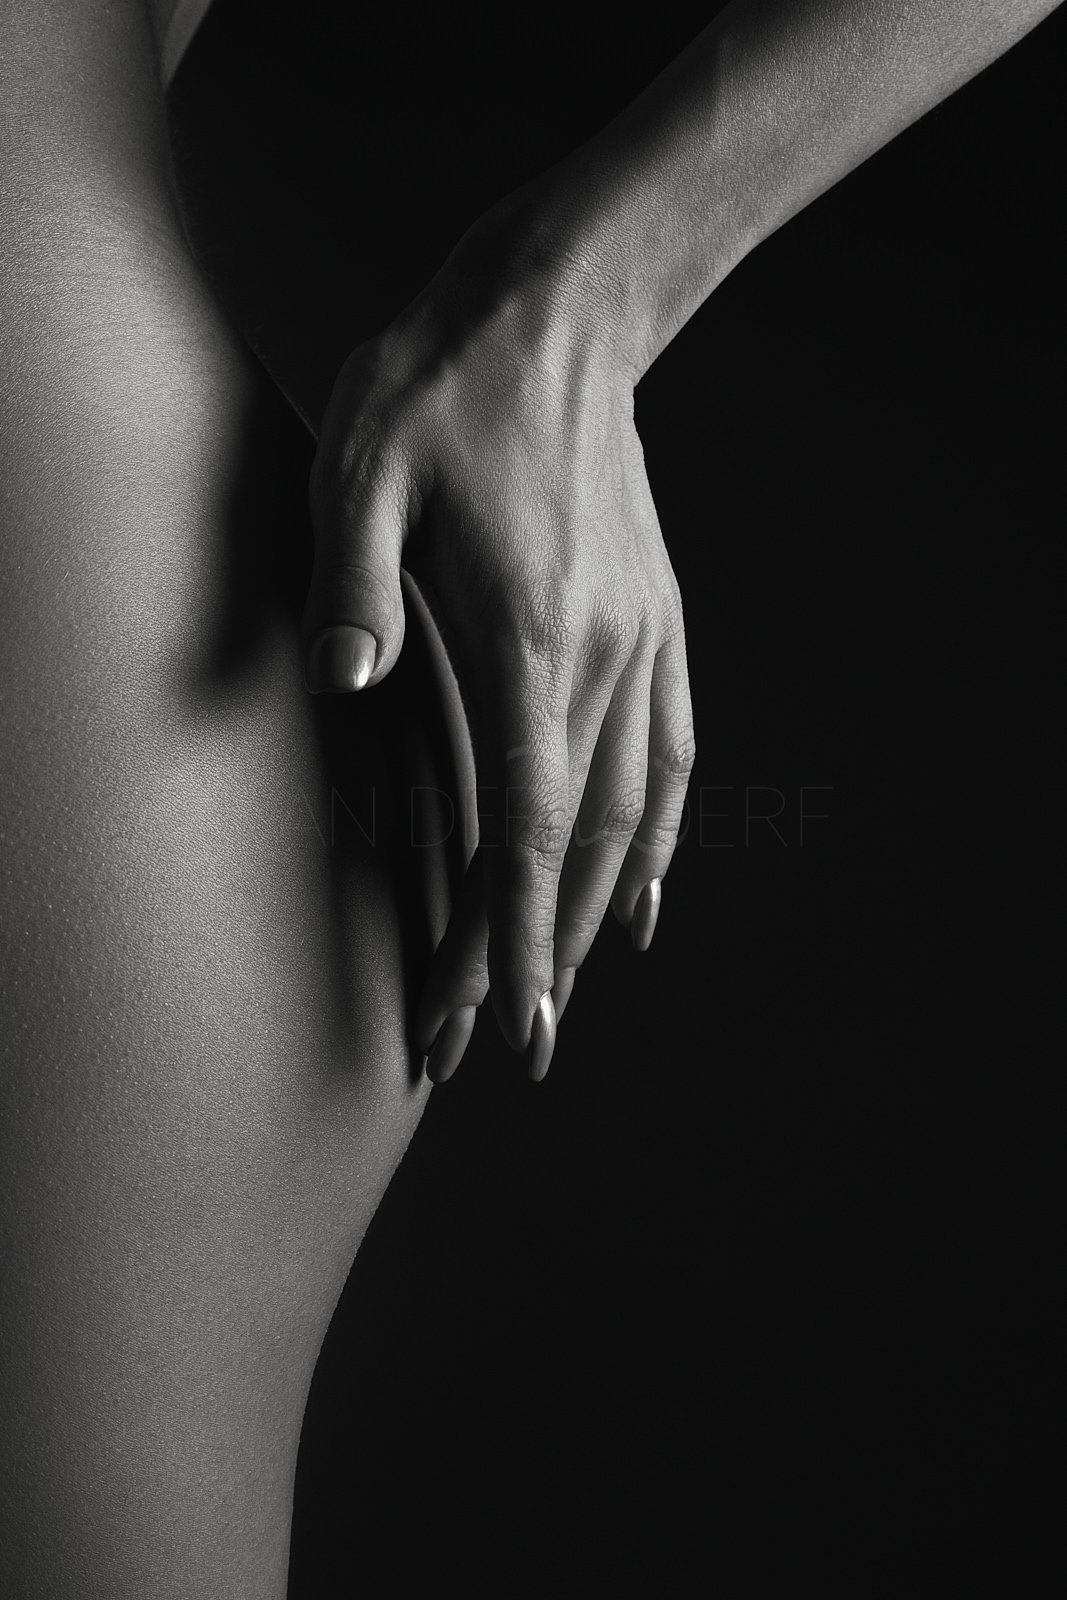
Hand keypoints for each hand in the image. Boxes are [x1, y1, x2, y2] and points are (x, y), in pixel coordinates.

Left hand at [303, 220, 694, 1080]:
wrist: (556, 310)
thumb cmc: (444, 387)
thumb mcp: (366, 465)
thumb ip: (354, 582)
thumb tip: (346, 681)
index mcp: (530, 634)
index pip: (528, 819)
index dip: (518, 929)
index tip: (515, 1017)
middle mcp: (603, 653)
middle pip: (580, 837)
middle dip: (545, 948)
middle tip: (520, 1041)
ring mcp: (643, 637)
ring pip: (635, 806)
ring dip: (602, 908)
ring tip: (576, 987)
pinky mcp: (658, 616)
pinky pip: (673, 748)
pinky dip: (662, 831)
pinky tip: (652, 886)